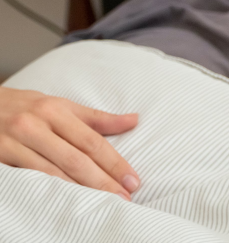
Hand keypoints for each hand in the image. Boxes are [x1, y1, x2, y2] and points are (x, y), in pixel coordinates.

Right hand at [0, 87, 138, 199]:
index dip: (115, 163)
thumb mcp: (58, 105)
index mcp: (55, 111)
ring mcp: (15, 142)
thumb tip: (134, 120)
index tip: (133, 181)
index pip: (92, 142)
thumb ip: (96, 118)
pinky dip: (48, 190)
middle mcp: (35, 125)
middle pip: (76, 159)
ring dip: (79, 190)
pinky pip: (28, 178)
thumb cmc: (22, 107)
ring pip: (52, 172)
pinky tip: (64, 200)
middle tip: (124, 198)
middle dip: (102, 181)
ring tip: (101, 203)